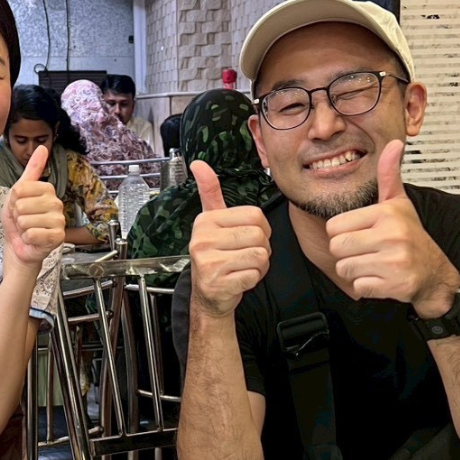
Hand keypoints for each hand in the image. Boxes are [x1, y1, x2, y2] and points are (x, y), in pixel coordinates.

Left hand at [1, 145, 64, 267]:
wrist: (19, 246)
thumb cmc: (18, 220)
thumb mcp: (18, 193)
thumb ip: (31, 170)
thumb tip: (42, 147)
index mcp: (47, 189)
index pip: (20, 189)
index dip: (14, 200)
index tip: (20, 207)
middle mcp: (56, 203)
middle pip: (22, 205)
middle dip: (17, 216)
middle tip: (24, 221)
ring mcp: (59, 220)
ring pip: (26, 220)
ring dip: (22, 228)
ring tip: (28, 230)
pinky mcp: (58, 237)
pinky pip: (33, 234)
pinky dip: (27, 239)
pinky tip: (33, 239)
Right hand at [188, 160, 270, 317]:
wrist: (207, 296)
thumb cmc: (215, 257)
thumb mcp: (211, 222)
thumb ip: (209, 192)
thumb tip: (198, 164)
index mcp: (205, 221)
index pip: (255, 215)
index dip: (260, 229)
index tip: (245, 238)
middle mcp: (202, 240)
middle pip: (259, 235)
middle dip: (261, 249)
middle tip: (245, 256)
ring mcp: (209, 262)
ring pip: (260, 255)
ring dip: (258, 265)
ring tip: (242, 267)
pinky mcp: (218, 282)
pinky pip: (254, 275)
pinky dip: (253, 280)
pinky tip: (238, 279)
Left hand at [325, 139, 459, 316]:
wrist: (435, 275)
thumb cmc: (411, 238)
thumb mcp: (399, 204)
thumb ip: (389, 175)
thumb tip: (393, 144)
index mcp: (387, 213)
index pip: (334, 226)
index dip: (343, 233)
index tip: (363, 234)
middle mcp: (392, 235)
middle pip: (336, 247)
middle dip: (347, 253)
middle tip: (368, 252)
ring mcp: (395, 261)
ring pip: (344, 268)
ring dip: (356, 271)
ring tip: (376, 264)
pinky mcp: (395, 285)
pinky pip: (358, 286)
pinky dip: (366, 286)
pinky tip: (382, 278)